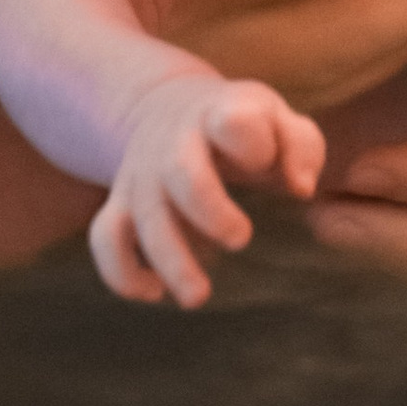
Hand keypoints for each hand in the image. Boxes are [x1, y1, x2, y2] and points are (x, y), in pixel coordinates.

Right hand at [92, 77, 324, 310]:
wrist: (164, 108)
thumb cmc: (238, 125)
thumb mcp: (274, 118)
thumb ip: (301, 146)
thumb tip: (301, 190)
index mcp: (219, 115)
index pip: (232, 121)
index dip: (249, 142)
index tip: (264, 164)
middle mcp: (174, 143)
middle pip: (180, 172)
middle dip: (208, 210)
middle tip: (241, 239)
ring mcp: (143, 174)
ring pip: (143, 216)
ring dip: (169, 260)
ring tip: (198, 297)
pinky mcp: (121, 203)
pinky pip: (105, 238)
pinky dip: (121, 271)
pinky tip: (154, 292)